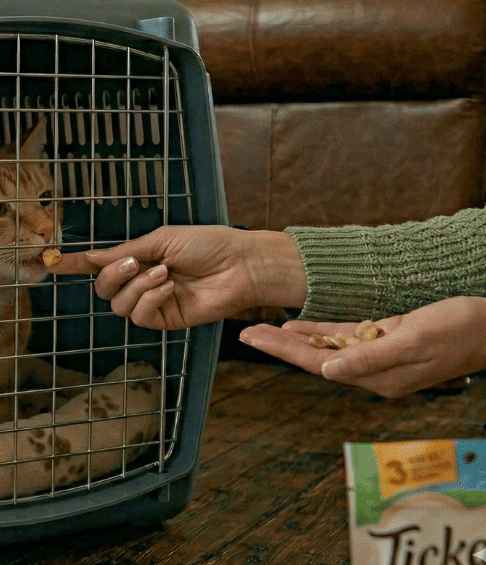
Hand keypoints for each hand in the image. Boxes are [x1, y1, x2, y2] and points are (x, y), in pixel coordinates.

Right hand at [50, 226, 306, 328]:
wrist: (240, 264)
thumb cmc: (207, 244)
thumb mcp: (161, 240)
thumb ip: (124, 251)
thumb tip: (90, 257)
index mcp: (139, 260)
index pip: (99, 265)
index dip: (73, 264)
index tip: (49, 260)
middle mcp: (141, 283)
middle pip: (103, 289)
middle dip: (113, 275)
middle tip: (135, 262)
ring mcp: (152, 303)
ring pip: (119, 305)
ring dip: (137, 286)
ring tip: (163, 273)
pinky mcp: (166, 320)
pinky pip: (139, 316)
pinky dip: (149, 299)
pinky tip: (168, 287)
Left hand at [238, 296, 485, 396]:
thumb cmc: (459, 331)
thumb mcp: (413, 341)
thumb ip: (369, 356)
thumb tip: (327, 369)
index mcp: (377, 378)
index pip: (316, 364)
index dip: (281, 351)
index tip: (251, 341)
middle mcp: (372, 371)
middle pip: (313, 357)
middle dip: (277, 345)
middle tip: (243, 332)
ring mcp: (377, 356)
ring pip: (324, 346)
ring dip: (293, 337)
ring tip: (260, 329)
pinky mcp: (385, 339)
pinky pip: (344, 336)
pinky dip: (319, 330)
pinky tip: (296, 325)